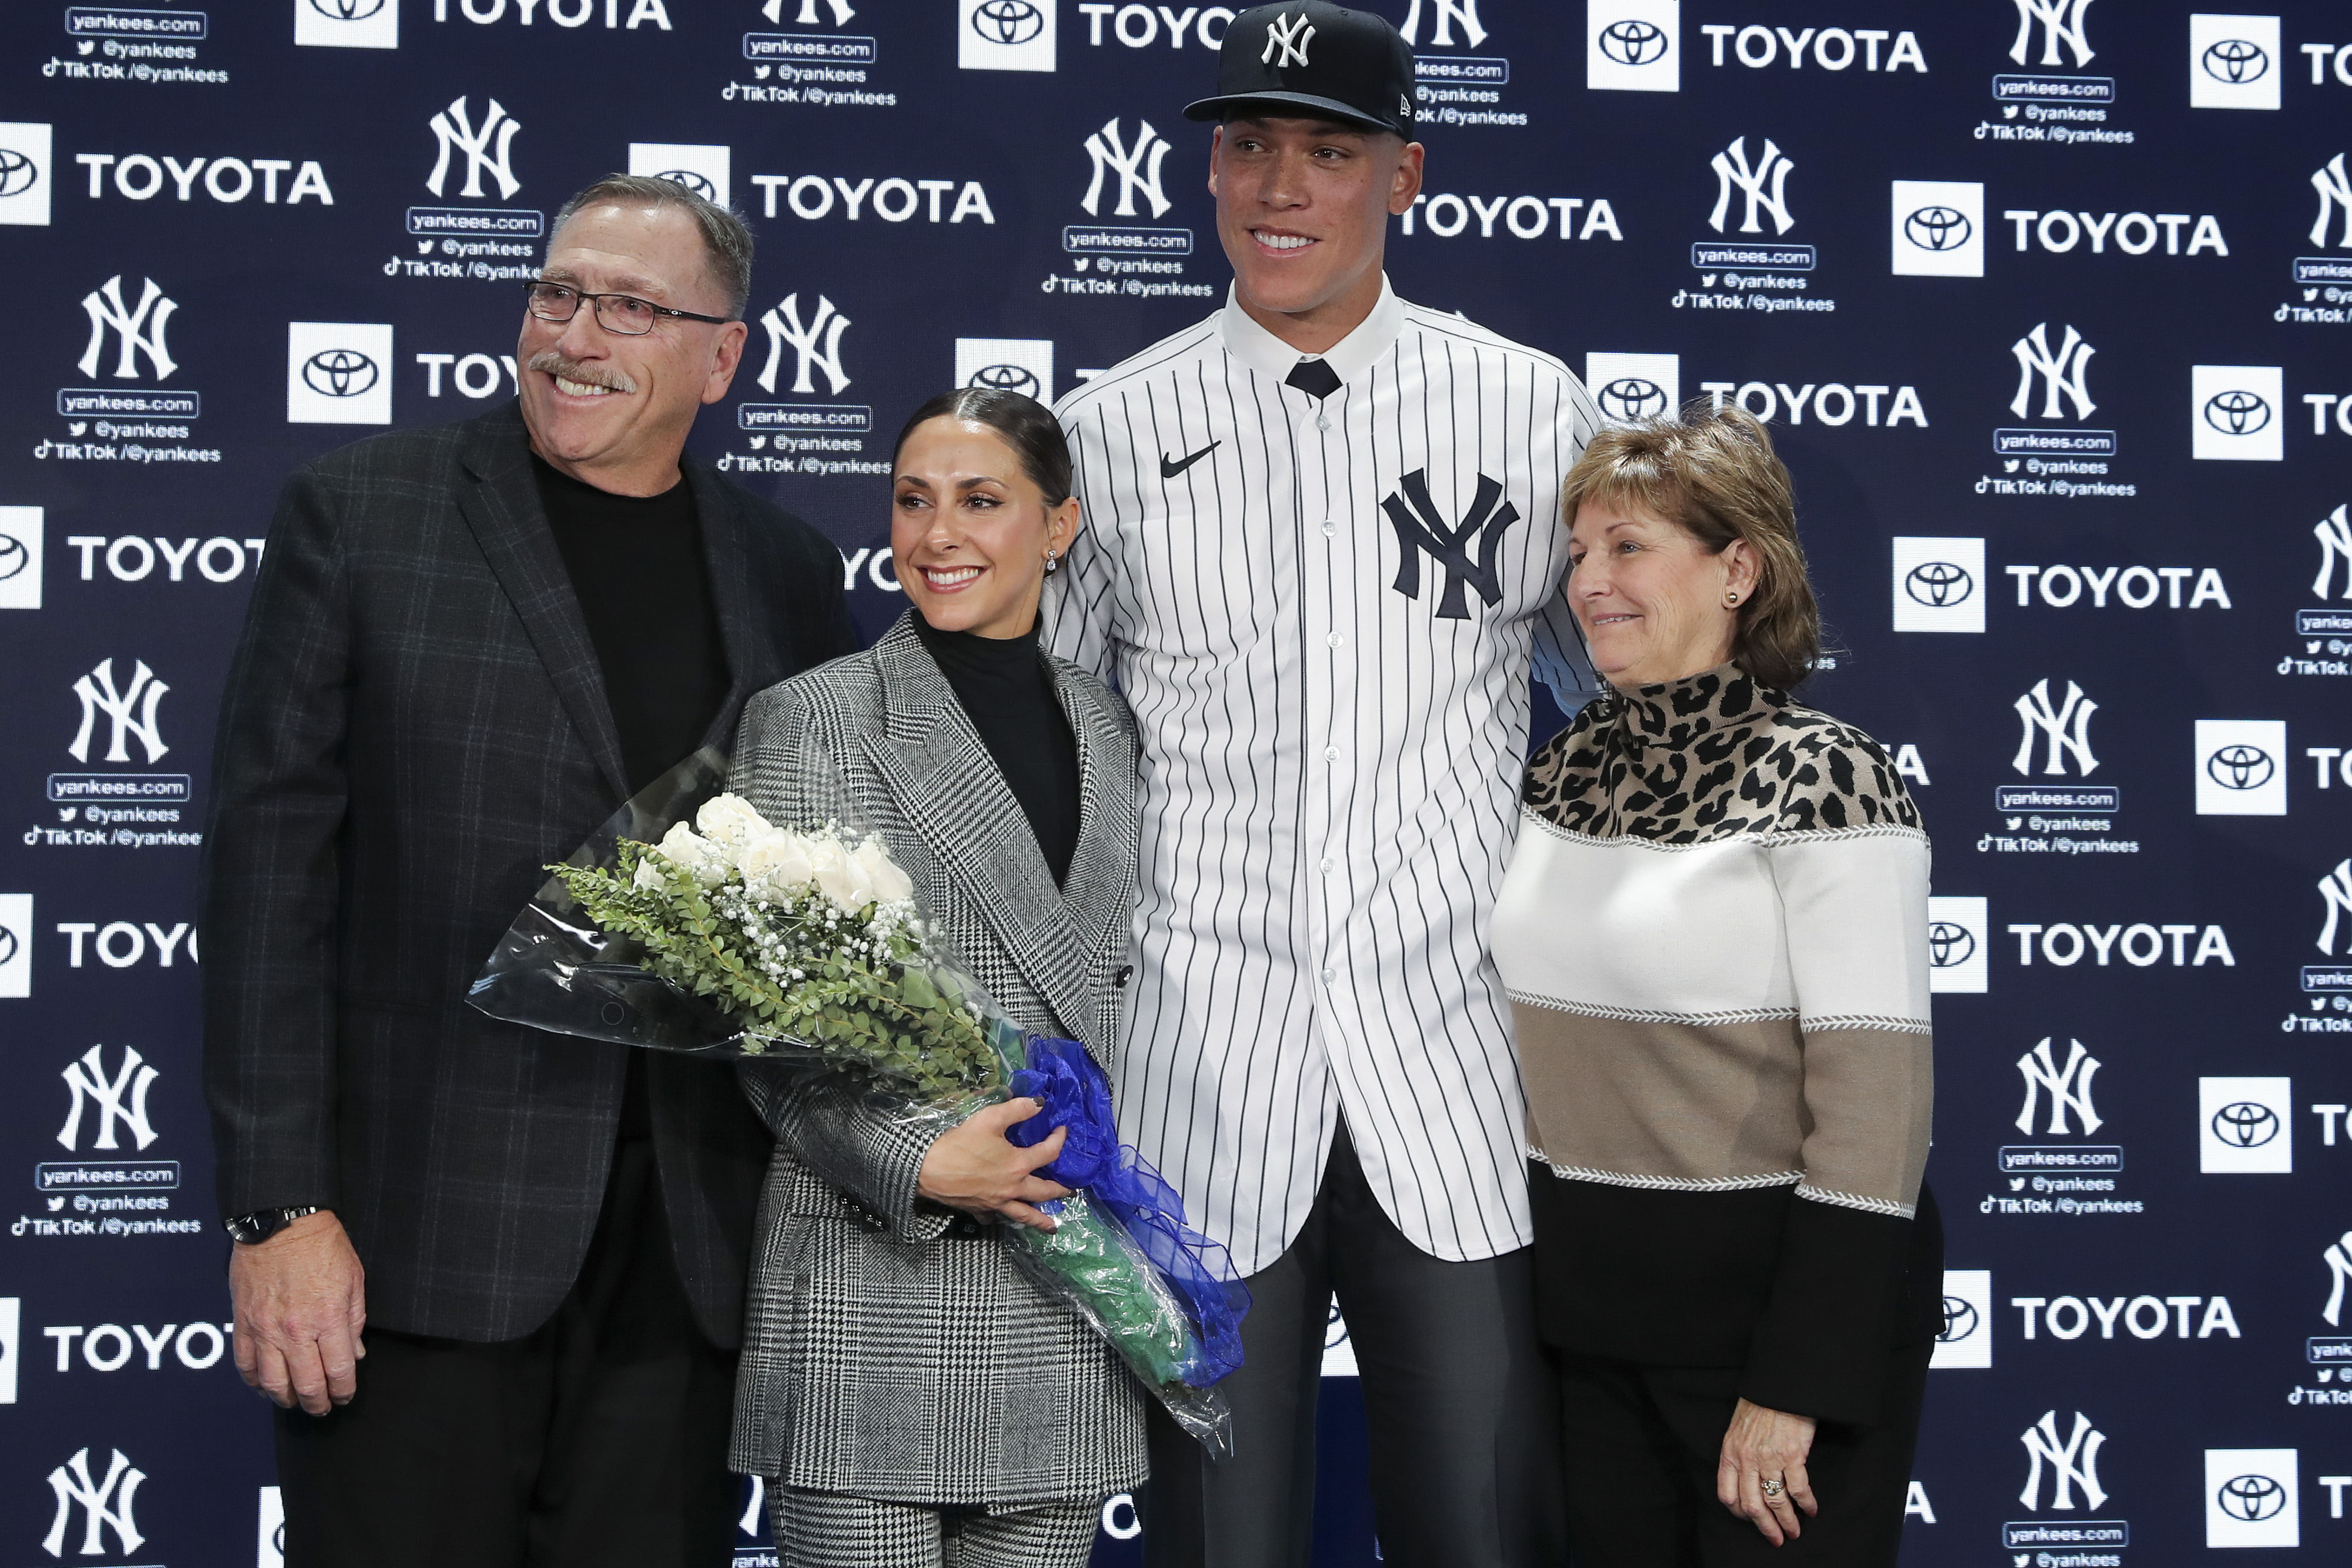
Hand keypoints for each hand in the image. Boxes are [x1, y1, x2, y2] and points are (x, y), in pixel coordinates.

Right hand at [229, 1210, 366, 1415]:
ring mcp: (266, 1329)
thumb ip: (355, 1320)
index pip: (339, 1370)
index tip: (345, 1397)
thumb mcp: (354, 1280)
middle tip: (322, 1408)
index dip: (344, 1390)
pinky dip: (254, 1382)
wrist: (281, 1222)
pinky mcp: (243, 1323)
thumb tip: (355, 1353)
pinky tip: (265, 1387)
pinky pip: (245, 1364)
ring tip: (295, 1402)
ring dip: (285, 1399)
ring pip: (273, 1382)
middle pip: (306, 1384)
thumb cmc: (323, 1246)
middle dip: (317, 1404)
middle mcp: (296, 1330)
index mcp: (329, 1318)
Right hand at [916, 1098, 1070, 1231]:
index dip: (1059, 1140)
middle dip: (1061, 1191)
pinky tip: (1004, 1217)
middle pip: (1044, 1192)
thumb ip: (1017, 1110)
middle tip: (1072, 1191)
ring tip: (1053, 1228)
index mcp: (1019, 1165)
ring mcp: (997, 1203)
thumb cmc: (960, 1143)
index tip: (1062, 1131)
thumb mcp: (989, 1119)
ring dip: (1041, 1221)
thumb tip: (1040, 1103)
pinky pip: (996, 1218)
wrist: (928, 1169)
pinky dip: (1003, 1218)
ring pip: (1024, 1215)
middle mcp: (1013, 1188)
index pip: (1049, 1153)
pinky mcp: (980, 1210)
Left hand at [1716, 1397, 1818, 1544]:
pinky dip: (1806, 1503)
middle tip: (1776, 1539)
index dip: (1739, 1513)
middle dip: (1765, 1527)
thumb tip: (1746, 1480)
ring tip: (1795, 1531)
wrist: (1779, 1386)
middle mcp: (1747, 1460)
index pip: (1727, 1495)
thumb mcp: (1737, 1430)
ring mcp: (1770, 1458)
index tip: (1752, 1520)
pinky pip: (1799, 1488)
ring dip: (1787, 1521)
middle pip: (1752, 1506)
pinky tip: (1811, 1509)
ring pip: (1776, 1502)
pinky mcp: (1793, 1455)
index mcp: (1730, 1454)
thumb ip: (1738, 1455)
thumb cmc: (1760, 1406)